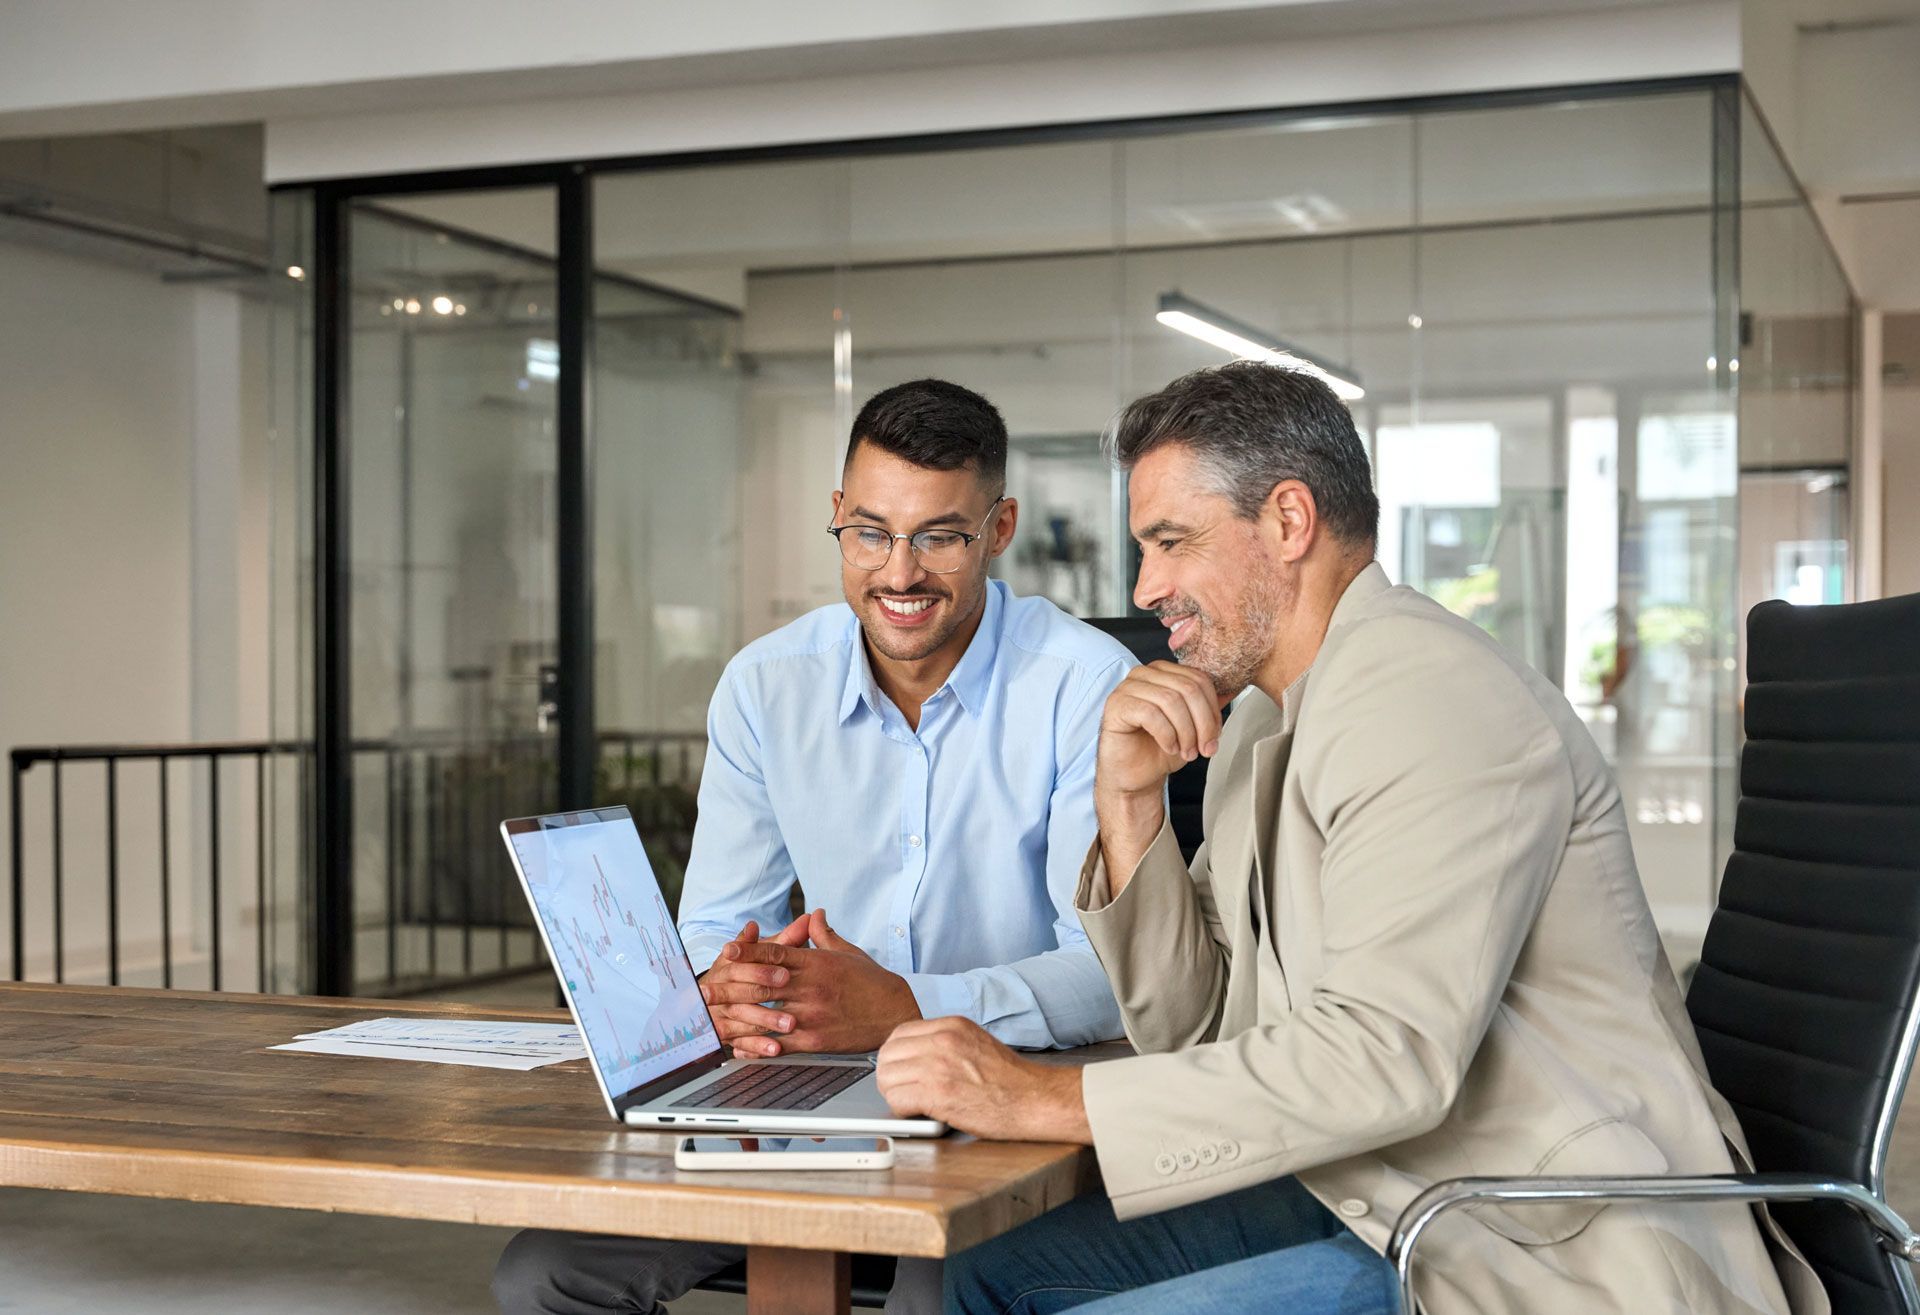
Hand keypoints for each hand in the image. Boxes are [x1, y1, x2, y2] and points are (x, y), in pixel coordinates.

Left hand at [708, 909, 921, 1056]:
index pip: (776, 953)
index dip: (748, 951)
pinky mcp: (815, 1041)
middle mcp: (811, 987)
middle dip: (729, 985)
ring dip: (734, 1018)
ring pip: (765, 1015)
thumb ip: (824, 935)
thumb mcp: (848, 953)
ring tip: (711, 1019)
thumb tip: (813, 914)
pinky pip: (779, 1044)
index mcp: (816, 963)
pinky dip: (756, 1045)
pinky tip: (739, 1046)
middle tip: (702, 988)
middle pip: (762, 984)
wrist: (897, 1013)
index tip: (726, 951)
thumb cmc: (872, 982)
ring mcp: (811, 1015)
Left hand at [875, 1017, 1089, 1142]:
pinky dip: (901, 1109)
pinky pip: (897, 1099)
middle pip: (887, 1055)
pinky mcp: (938, 1094)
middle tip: (901, 1090)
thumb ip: (945, 1043)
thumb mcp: (976, 1042)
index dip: (895, 1055)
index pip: (899, 1034)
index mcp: (951, 1025)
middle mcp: (942, 1040)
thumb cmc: (1010, 1079)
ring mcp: (938, 1066)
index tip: (899, 1069)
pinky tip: (918, 1112)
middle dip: (889, 1075)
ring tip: (910, 1103)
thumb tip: (915, 1055)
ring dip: (893, 1093)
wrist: (1034, 1099)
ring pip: (886, 1077)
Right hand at [1094, 661, 1225, 888]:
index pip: (1199, 680)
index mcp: (1164, 672)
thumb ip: (1207, 707)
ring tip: (1187, 752)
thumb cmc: (1160, 749)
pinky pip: (1150, 713)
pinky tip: (1169, 748)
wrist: (1135, 776)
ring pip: (1170, 700)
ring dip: (1186, 732)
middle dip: (1203, 723)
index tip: (1214, 738)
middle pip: (1188, 688)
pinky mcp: (1116, 705)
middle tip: (1204, 749)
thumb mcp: (1193, 726)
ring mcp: (1127, 688)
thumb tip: (1230, 693)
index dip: (1213, 710)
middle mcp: (1144, 674)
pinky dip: (1167, 735)